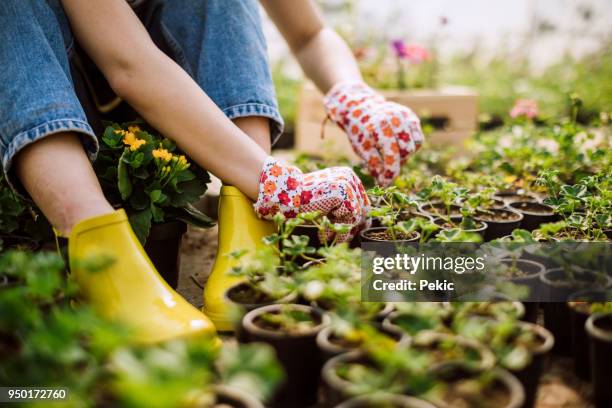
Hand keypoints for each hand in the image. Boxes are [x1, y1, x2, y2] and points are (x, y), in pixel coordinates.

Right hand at [254, 157, 369, 241]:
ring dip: (342, 230)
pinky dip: (338, 229)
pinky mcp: (342, 192)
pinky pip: (349, 217)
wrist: (287, 196)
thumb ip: (343, 208)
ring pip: (356, 214)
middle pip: (362, 208)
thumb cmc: (304, 201)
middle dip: (351, 226)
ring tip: (327, 237)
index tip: (351, 233)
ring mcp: (347, 183)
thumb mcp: (328, 202)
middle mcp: (350, 177)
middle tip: (340, 239)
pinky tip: (323, 234)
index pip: (362, 200)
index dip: (359, 219)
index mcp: (348, 176)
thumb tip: (363, 224)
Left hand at [324, 81, 423, 185]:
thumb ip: (373, 163)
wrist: (361, 107)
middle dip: (398, 162)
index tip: (386, 183)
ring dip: (406, 155)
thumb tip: (384, 182)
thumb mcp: (361, 147)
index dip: (390, 171)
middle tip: (387, 165)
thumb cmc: (359, 130)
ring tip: (393, 155)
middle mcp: (395, 118)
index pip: (392, 154)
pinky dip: (411, 146)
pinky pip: (418, 138)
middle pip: (406, 150)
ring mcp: (405, 116)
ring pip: (415, 145)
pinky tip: (399, 147)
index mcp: (379, 126)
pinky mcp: (411, 116)